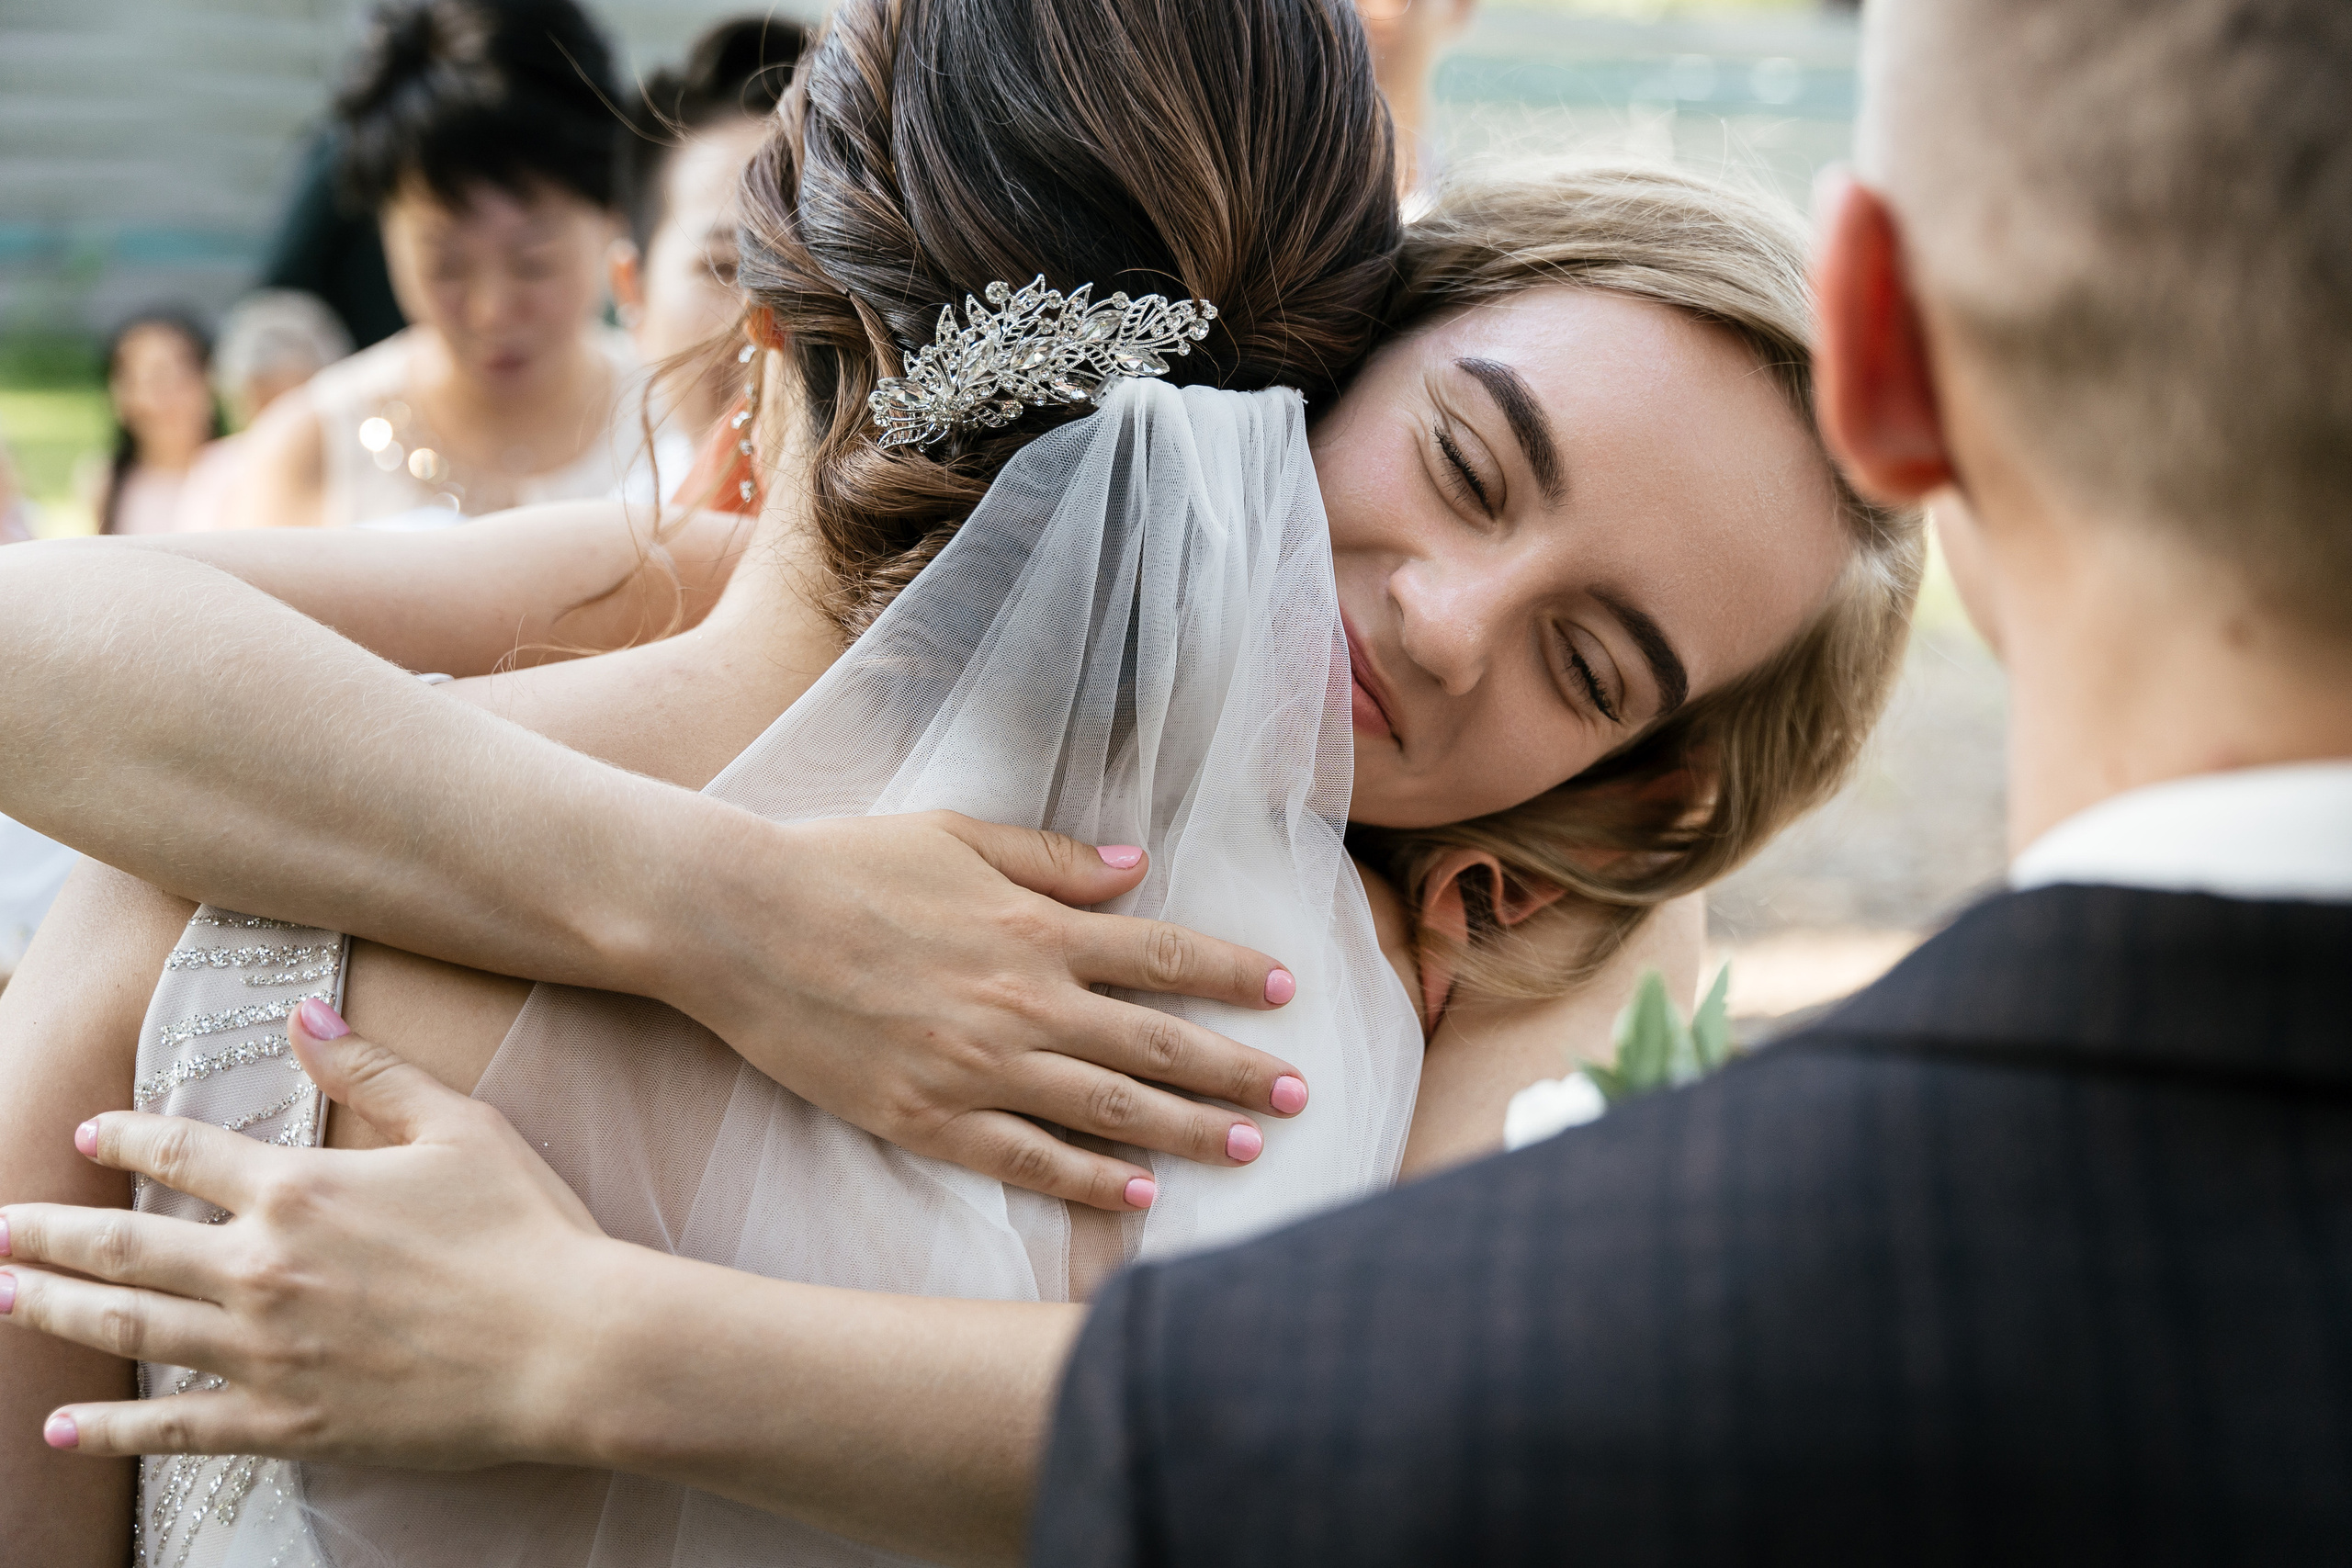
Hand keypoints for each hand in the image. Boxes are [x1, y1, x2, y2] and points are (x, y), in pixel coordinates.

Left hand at [0, 1008, 615, 1468]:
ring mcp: (265, 1351)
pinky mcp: (288, 1421)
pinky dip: (111, 1429)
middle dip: (46, 1233)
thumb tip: (304, 1015)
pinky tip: (64, 1427)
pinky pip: (175, 1427)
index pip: (183, 1153)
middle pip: (122, 1245)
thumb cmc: (527, 1230)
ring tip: (2, 1299)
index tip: (89, 1135)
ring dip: (53, 1311)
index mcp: (300, 1188)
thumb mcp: (461, 1127)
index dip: (128, 1139)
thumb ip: (373, 1071)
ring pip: (129, 1327)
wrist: (567, 1346)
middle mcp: (261, 1267)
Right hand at [653, 810, 1312, 1211]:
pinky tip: (1142, 1195)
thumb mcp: (955, 835)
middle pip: (1158, 1045)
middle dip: (1239, 1069)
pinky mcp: (928, 1118)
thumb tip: (1136, 867)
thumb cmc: (842, 864)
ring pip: (1111, 1110)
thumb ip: (1052, 857)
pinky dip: (1092, 1181)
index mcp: (1034, 925)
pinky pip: (1029, 1161)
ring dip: (1191, 1130)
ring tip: (1252, 1146)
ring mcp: (978, 1067)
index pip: (1161, 953)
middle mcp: (1023, 1001)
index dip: (1230, 972)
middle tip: (1300, 1091)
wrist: (735, 922)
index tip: (1283, 988)